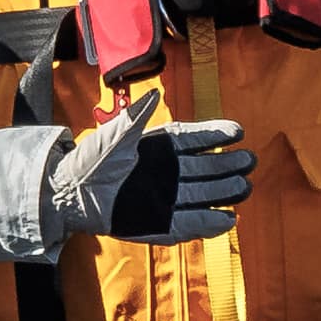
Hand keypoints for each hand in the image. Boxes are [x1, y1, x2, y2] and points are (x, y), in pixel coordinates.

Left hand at [64, 101, 252, 244]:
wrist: (70, 192)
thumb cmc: (90, 159)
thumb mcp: (115, 133)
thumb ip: (137, 116)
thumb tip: (153, 96)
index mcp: (159, 149)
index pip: (194, 140)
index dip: (216, 135)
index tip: (238, 131)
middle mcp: (166, 174)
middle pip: (205, 169)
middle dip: (227, 165)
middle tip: (249, 161)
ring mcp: (164, 199)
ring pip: (202, 195)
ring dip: (223, 193)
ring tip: (245, 186)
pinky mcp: (158, 223)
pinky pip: (188, 224)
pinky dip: (207, 223)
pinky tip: (228, 219)